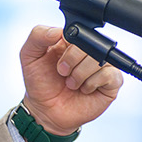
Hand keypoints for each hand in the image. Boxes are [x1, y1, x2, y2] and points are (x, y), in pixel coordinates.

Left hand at [18, 26, 121, 141]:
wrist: (45, 110)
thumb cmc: (40, 83)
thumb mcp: (29, 55)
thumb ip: (38, 35)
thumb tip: (58, 30)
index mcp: (73, 40)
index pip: (80, 31)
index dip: (69, 45)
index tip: (57, 58)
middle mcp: (90, 51)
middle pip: (92, 44)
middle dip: (71, 61)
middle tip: (62, 73)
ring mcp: (103, 66)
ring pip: (101, 59)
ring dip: (80, 74)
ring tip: (72, 83)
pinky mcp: (112, 82)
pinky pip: (111, 75)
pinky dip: (93, 83)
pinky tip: (84, 89)